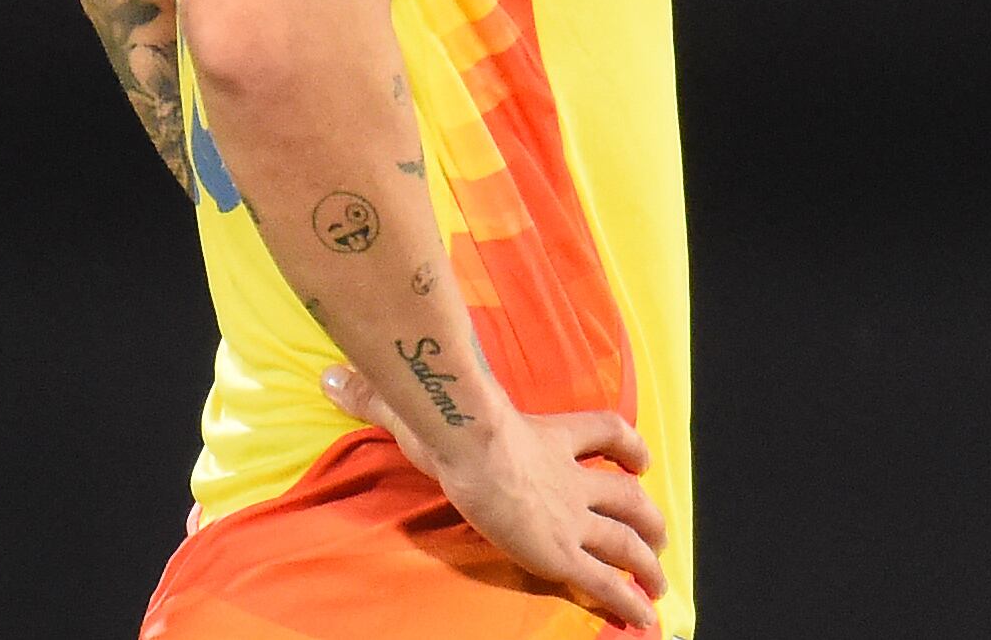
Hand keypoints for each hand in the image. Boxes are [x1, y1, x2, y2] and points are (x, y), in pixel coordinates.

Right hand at [322, 364, 668, 629]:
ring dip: (647, 560)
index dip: (627, 445)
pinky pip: (606, 581)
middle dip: (646, 515)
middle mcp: (570, 479)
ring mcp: (570, 517)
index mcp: (549, 437)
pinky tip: (644, 618)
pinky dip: (629, 600)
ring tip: (659, 582)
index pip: (605, 433)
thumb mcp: (420, 404)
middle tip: (659, 532)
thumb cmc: (452, 422)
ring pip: (627, 539)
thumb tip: (331, 376)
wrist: (471, 445)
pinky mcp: (563, 552)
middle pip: (627, 494)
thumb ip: (380, 396)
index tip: (641, 456)